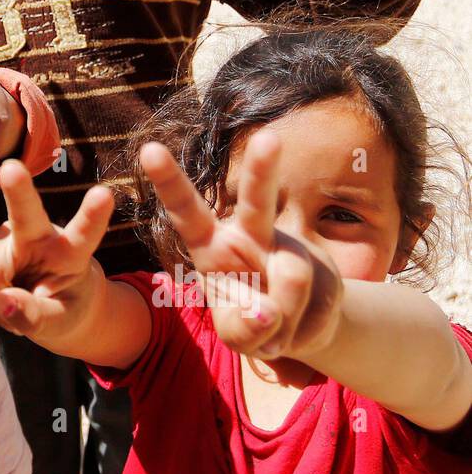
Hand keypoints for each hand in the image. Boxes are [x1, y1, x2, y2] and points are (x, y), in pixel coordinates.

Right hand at [0, 161, 113, 345]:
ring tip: (16, 308)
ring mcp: (4, 240)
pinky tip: (1, 303)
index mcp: (69, 250)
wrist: (47, 305)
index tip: (104, 193)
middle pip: (25, 212)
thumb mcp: (59, 323)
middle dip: (17, 189)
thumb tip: (4, 303)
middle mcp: (36, 235)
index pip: (83, 234)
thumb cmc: (63, 308)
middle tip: (11, 168)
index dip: (93, 216)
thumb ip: (36, 316)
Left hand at [140, 133, 342, 383]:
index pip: (186, 211)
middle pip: (256, 201)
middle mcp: (249, 235)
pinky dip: (306, 331)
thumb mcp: (236, 336)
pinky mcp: (324, 267)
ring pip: (291, 277)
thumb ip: (242, 330)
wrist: (303, 328)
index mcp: (210, 245)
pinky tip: (301, 324)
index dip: (169, 181)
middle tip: (268, 137)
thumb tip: (267, 312)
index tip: (149, 149)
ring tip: (277, 324)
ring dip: (284, 320)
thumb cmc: (252, 324)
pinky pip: (317, 306)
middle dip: (262, 170)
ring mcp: (289, 248)